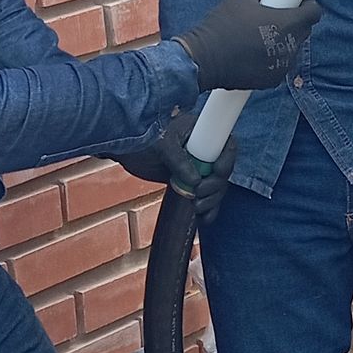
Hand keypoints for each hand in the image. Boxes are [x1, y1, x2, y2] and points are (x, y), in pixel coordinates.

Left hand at [117, 112, 235, 222]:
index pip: (226, 145)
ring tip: (197, 207)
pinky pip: (205, 197)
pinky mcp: (191, 183)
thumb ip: (179, 160)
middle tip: (198, 193)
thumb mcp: (162, 145)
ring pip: (216, 187)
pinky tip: (204, 218)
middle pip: (223, 172)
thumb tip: (195, 182)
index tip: (217, 171)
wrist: (126, 149)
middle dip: (215, 186)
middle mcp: (205, 150)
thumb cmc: (144, 138)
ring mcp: (198, 168)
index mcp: (202, 133)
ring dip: (212, 200)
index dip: (227, 160)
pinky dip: (207, 209)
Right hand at [177, 0, 322, 91]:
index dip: (307, 3)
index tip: (297, 1)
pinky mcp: (272, 80)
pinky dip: (274, 57)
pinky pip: (281, 64)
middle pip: (305, 30)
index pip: (314, 12)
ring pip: (293, 48)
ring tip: (259, 35)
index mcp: (288, 23)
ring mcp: (283, 66)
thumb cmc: (222, 24)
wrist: (204, 59)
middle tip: (273, 15)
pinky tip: (254, 51)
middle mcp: (290, 47)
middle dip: (294, 21)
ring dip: (284, 40)